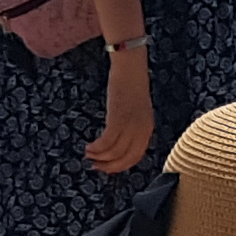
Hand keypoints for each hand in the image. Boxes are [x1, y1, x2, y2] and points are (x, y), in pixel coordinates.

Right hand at [84, 41, 153, 174]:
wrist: (131, 67)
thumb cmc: (131, 84)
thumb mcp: (136, 109)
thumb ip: (132, 125)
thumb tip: (118, 140)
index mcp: (147, 128)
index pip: (136, 157)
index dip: (120, 166)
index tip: (108, 168)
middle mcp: (141, 130)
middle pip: (126, 159)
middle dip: (109, 166)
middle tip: (96, 167)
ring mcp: (130, 125)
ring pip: (115, 152)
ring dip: (99, 157)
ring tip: (89, 154)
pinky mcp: (118, 118)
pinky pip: (107, 142)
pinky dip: (97, 148)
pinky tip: (89, 146)